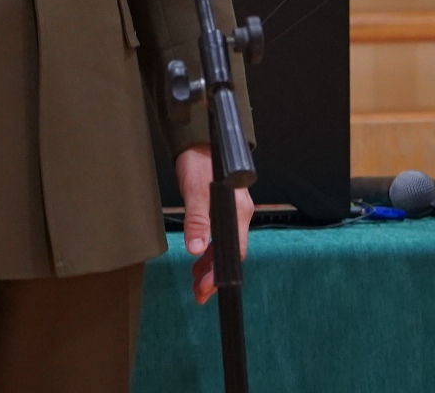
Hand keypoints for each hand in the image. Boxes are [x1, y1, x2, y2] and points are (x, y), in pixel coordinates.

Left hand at [175, 146, 253, 305]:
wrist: (199, 140)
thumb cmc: (199, 162)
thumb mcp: (195, 191)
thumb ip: (197, 220)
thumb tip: (197, 249)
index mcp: (238, 213)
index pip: (234, 252)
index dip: (220, 272)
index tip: (207, 287)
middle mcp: (239, 214)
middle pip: (229, 253)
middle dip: (214, 275)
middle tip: (199, 293)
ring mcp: (232, 212)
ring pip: (224, 246)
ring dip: (210, 265)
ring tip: (196, 283)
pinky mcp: (222, 208)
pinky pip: (219, 236)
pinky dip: (209, 251)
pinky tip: (199, 259)